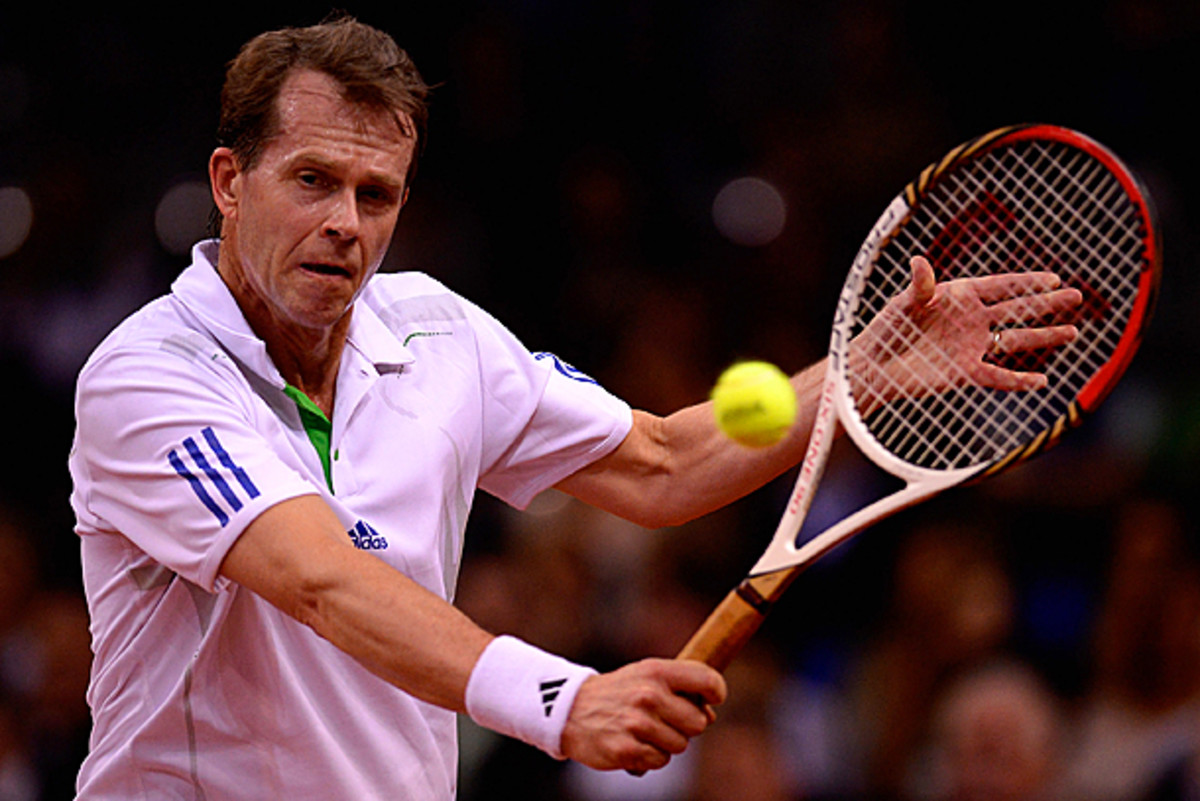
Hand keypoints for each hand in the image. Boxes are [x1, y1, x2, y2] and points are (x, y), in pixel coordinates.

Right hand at [559, 658, 725, 772]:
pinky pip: (659, 761)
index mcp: (657, 671)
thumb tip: (709, 715)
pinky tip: (632, 743)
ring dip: (665, 743)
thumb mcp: (645, 676)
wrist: (570, 710)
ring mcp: (637, 723)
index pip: (708, 680)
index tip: (711, 700)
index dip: (716, 693)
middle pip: (699, 723)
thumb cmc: (618, 693)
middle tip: (663, 719)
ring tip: (642, 731)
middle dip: (686, 725)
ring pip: (680, 745)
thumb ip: (679, 688)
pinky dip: (649, 757)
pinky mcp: (626, 749)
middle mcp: (649, 695)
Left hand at [852, 256, 1081, 405]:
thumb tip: (919, 261)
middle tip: (1076, 296)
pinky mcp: (965, 373)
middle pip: (1017, 310)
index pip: (1000, 286)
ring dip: (1044, 337)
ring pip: (1015, 340)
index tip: (1054, 278)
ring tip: (1073, 332)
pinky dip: (1019, 380)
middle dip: (1047, 304)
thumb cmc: (886, 330)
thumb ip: (919, 286)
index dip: (1027, 282)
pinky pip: (998, 376)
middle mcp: (970, 321)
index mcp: (959, 297)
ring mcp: (971, 347)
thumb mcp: (903, 304)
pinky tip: (1042, 381)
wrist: (874, 367)